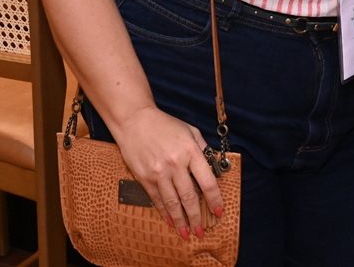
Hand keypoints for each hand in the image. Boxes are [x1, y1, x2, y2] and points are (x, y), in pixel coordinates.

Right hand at [111, 107, 224, 238]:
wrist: (135, 120)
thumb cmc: (165, 125)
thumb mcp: (190, 131)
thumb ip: (202, 150)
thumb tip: (213, 169)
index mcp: (190, 151)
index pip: (207, 182)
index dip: (214, 200)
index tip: (218, 212)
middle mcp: (175, 164)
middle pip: (189, 197)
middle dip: (197, 217)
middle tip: (201, 231)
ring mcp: (159, 172)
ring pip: (173, 203)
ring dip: (181, 221)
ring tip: (186, 234)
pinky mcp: (145, 178)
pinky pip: (157, 200)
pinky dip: (165, 213)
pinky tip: (171, 222)